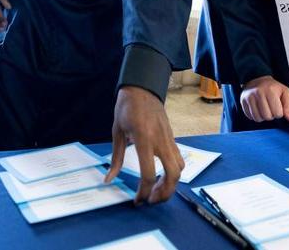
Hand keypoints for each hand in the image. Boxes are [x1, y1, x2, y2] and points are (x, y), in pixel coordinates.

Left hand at [106, 86, 183, 204]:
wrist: (142, 88)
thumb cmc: (127, 107)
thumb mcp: (117, 131)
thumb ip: (116, 158)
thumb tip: (109, 179)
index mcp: (143, 139)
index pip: (149, 173)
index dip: (144, 192)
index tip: (138, 200)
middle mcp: (160, 141)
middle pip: (172, 175)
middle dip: (164, 193)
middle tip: (151, 200)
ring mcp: (169, 139)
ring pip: (179, 168)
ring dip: (171, 184)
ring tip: (156, 190)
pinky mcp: (172, 137)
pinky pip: (179, 159)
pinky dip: (173, 172)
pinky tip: (162, 175)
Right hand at [240, 75, 288, 122]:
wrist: (257, 79)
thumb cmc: (273, 87)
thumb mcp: (285, 92)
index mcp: (270, 90)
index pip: (277, 113)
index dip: (279, 113)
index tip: (277, 106)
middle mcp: (258, 93)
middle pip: (267, 117)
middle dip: (271, 115)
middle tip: (270, 108)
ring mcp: (249, 97)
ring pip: (257, 118)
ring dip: (263, 117)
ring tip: (264, 109)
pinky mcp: (242, 101)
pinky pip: (250, 116)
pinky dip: (255, 116)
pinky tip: (257, 109)